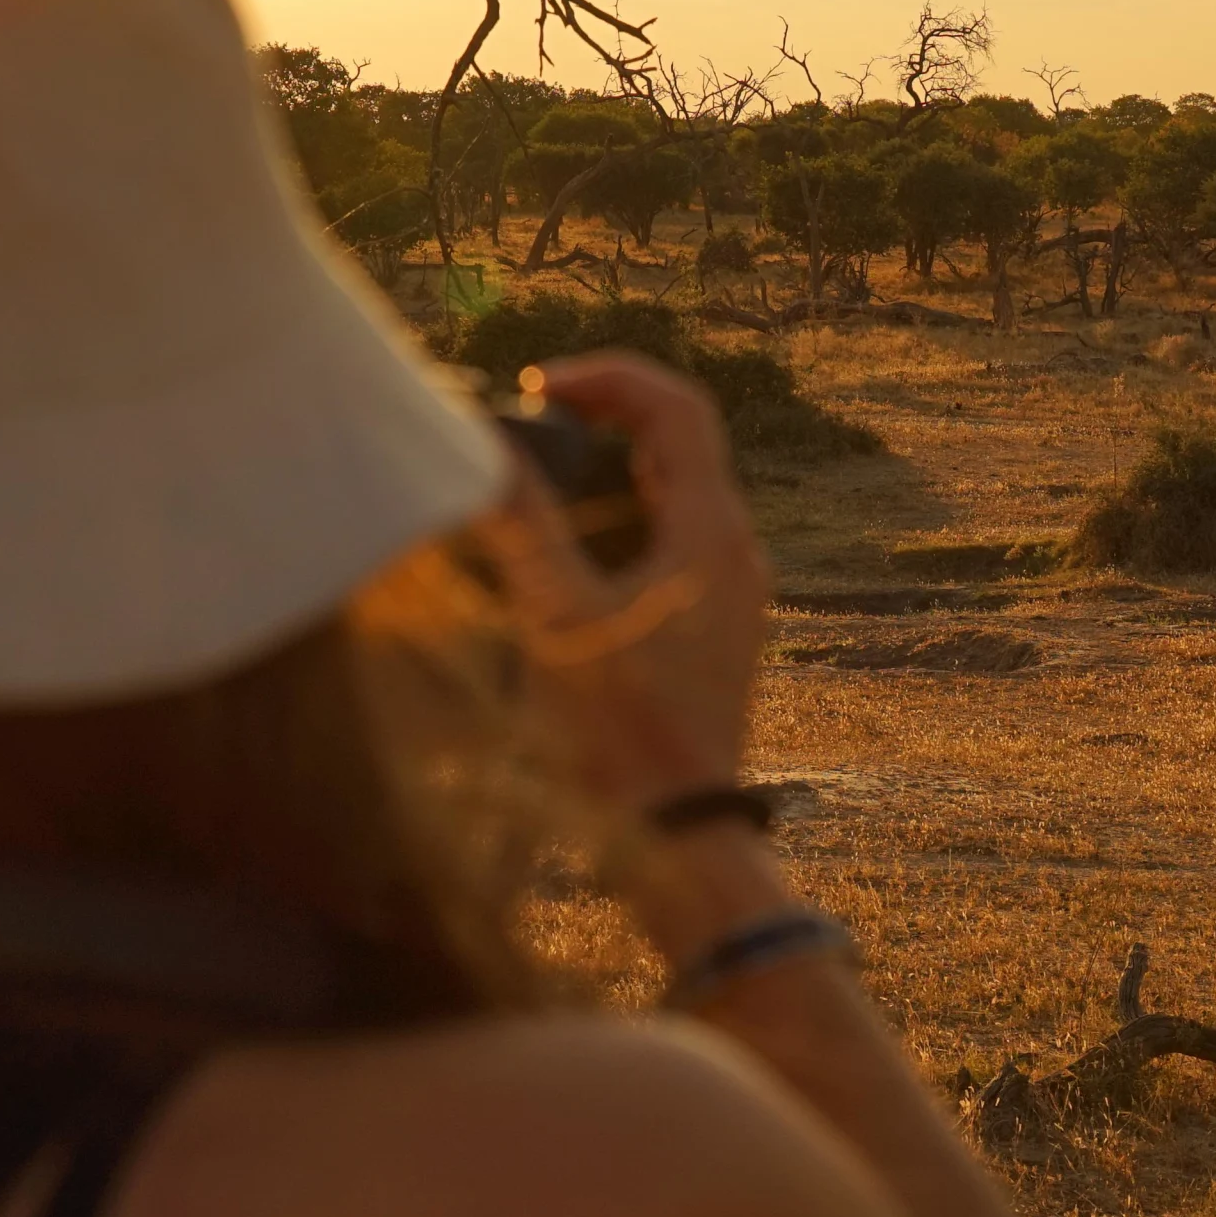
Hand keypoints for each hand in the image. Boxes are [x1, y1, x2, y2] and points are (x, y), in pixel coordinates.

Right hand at [473, 350, 773, 819]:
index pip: (675, 408)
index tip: (533, 386)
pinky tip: (564, 554)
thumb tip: (481, 449)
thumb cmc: (620, 734)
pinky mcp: (711, 632)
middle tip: (529, 419)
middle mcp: (733, 554)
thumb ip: (521, 525)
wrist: (678, 838)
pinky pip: (670, 546)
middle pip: (676, 445)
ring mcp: (728, 596)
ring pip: (672, 496)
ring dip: (606, 471)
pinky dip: (617, 523)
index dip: (605, 378)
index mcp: (711, 535)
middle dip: (600, 418)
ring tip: (537, 478)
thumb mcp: (557, 619)